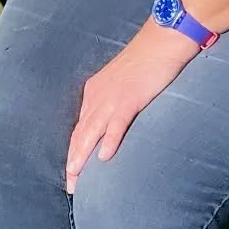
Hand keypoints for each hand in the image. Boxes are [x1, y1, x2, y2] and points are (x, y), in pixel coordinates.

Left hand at [66, 24, 197, 191]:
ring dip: (83, 155)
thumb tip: (110, 129)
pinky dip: (110, 140)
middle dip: (73, 160)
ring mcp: (112, 97)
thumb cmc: (143, 65)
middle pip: (81, 133)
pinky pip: (118, 123)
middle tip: (69, 186)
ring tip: (76, 176)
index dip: (73, 151)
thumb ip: (112, 105)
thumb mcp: (120, 86)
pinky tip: (105, 156)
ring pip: (92, 131)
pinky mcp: (130, 98)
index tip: (70, 174)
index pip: (79, 128)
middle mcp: (98, 95)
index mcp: (94, 93)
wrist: (159, 43)